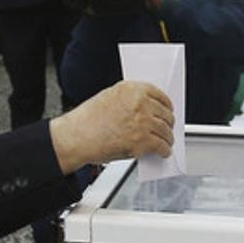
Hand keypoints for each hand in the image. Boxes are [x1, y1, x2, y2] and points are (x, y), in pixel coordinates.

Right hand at [50, 81, 174, 173]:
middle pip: (165, 113)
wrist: (75, 137)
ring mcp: (142, 122)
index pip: (159, 94)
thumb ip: (129, 101)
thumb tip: (145, 111)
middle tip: (167, 128)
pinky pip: (161, 146)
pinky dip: (164, 151)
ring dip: (167, 138)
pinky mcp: (142, 141)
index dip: (166, 105)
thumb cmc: (86, 121)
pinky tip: (163, 152)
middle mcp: (139, 103)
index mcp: (131, 89)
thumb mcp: (108, 98)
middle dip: (167, 123)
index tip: (168, 110)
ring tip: (166, 142)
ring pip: (165, 131)